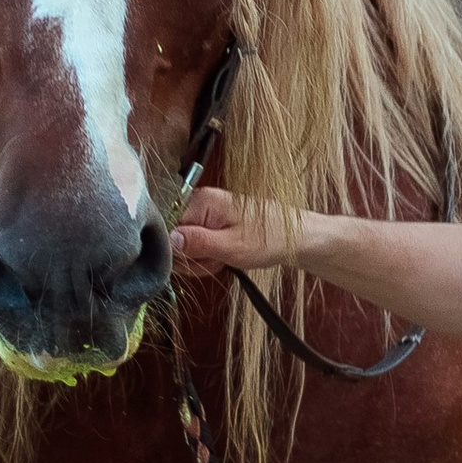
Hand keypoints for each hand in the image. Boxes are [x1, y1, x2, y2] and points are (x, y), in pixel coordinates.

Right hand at [171, 186, 285, 273]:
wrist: (296, 237)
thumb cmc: (270, 238)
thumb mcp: (232, 246)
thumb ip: (197, 243)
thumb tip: (167, 240)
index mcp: (202, 201)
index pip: (165, 226)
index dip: (174, 250)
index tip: (194, 260)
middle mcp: (199, 203)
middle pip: (171, 238)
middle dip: (190, 258)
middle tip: (215, 261)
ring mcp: (204, 214)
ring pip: (183, 246)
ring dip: (200, 260)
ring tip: (223, 259)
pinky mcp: (209, 224)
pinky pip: (195, 246)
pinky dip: (207, 257)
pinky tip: (223, 258)